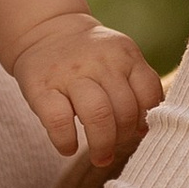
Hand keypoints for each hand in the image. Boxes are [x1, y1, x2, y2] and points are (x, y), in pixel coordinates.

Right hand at [11, 12, 165, 165]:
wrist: (45, 31)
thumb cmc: (89, 57)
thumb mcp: (118, 57)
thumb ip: (136, 84)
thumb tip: (144, 130)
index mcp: (124, 54)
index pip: (148, 93)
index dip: (146, 119)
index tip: (137, 132)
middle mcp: (100, 61)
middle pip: (124, 110)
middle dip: (123, 138)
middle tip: (114, 148)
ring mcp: (69, 73)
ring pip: (97, 115)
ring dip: (102, 144)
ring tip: (100, 156)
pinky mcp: (40, 87)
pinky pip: (59, 121)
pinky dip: (66, 141)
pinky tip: (69, 147)